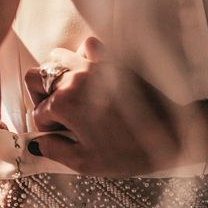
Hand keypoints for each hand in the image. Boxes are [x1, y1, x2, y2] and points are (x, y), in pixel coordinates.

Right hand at [24, 38, 202, 176]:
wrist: (172, 134)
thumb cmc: (129, 152)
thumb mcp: (85, 162)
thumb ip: (54, 151)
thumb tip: (37, 143)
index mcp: (65, 103)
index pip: (38, 112)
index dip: (47, 128)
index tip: (62, 135)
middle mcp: (74, 79)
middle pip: (36, 78)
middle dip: (39, 96)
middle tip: (55, 112)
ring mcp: (93, 65)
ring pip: (56, 57)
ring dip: (57, 76)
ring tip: (71, 94)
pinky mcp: (112, 59)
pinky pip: (87, 45)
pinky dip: (82, 56)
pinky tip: (89, 73)